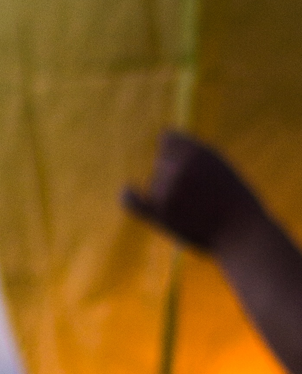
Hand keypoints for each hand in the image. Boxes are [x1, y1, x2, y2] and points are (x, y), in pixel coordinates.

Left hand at [123, 130, 264, 251]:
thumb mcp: (221, 168)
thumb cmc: (237, 202)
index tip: (177, 159)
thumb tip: (164, 144)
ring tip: (194, 209)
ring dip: (167, 194)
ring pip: (155, 184)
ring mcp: (167, 188)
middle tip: (197, 194)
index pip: (167, 139)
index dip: (171, 150)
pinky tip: (128, 191)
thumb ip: (195, 157)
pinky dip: (129, 197)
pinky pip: (132, 201)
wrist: (243, 234)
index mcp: (198, 151)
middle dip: (171, 174)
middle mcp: (180, 166)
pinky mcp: (160, 212)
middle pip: (160, 162)